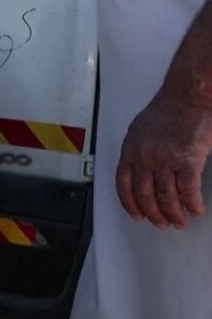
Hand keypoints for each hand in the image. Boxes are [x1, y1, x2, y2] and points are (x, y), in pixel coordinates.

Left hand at [116, 92, 211, 227]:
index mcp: (130, 151)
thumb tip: (140, 169)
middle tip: (161, 223)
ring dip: (174, 213)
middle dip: (153, 214)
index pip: (123, 185)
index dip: (129, 203)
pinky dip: (192, 204)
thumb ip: (138, 151)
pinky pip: (188, 190)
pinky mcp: (188, 160)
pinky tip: (195, 210)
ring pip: (166, 197)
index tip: (136, 214)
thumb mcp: (139, 130)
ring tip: (180, 221)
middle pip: (145, 195)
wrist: (187, 95)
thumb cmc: (167, 109)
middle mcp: (144, 158)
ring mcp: (165, 160)